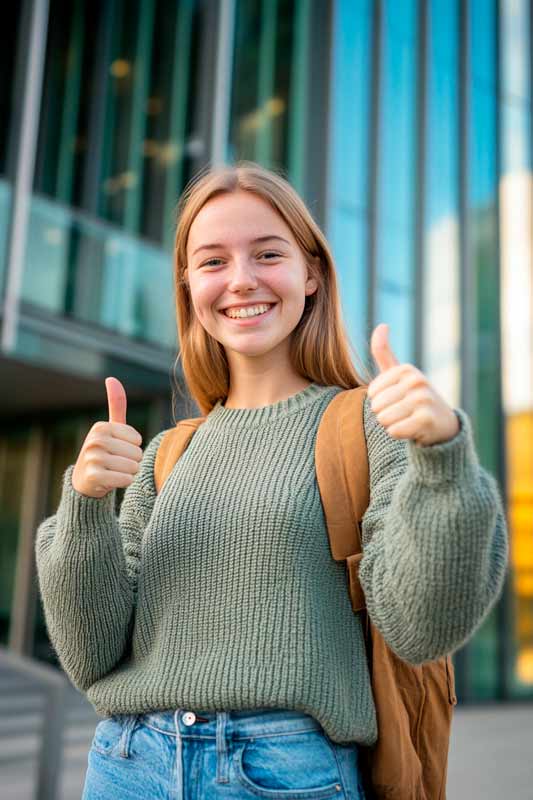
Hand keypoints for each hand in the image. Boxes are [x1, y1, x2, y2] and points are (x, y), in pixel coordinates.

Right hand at [71, 377, 143, 497]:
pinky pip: (126, 479)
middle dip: (132, 461)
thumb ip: (116, 404)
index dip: (133, 447)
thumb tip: (111, 378)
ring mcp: (92, 458)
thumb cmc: (104, 451)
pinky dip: (124, 482)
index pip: (137, 439)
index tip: (118, 449)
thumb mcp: (110, 428)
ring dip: (129, 472)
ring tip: (115, 471)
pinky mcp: (94, 476)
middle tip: (116, 462)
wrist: (85, 480)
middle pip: (136, 453)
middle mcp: (95, 440)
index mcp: (101, 427)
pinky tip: (112, 480)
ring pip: (132, 467)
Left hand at [367, 323, 459, 446]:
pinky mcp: (427, 420)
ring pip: (384, 419)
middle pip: (377, 406)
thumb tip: (381, 325)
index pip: (371, 393)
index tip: (397, 399)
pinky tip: (413, 429)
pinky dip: (399, 434)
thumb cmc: (414, 396)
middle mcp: (417, 381)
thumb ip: (384, 352)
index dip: (380, 401)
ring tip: (407, 419)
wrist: (442, 423)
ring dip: (392, 424)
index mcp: (407, 369)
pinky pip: (394, 431)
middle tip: (403, 412)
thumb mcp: (399, 373)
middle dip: (385, 413)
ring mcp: (424, 400)